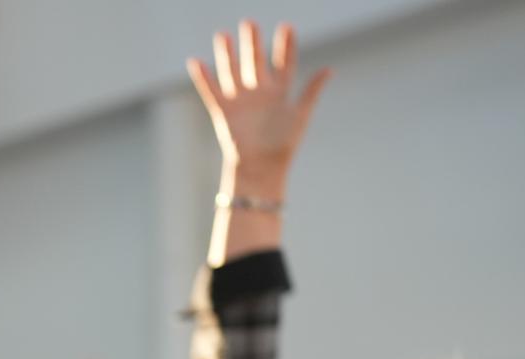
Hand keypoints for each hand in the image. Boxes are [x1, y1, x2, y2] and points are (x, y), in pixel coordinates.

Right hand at [187, 21, 330, 192]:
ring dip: (227, 55)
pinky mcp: (224, 112)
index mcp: (280, 92)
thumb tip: (329, 69)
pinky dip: (203, 78)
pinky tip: (195, 61)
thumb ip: (311, 91)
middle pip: (255, 61)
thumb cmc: (283, 145)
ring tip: (222, 36)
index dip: (286, 46)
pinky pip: (211, 91)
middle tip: (249, 23)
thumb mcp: (301, 115)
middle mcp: (259, 93)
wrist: (260, 169)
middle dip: (252, 43)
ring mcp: (241, 101)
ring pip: (232, 72)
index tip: (287, 27)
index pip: (284, 63)